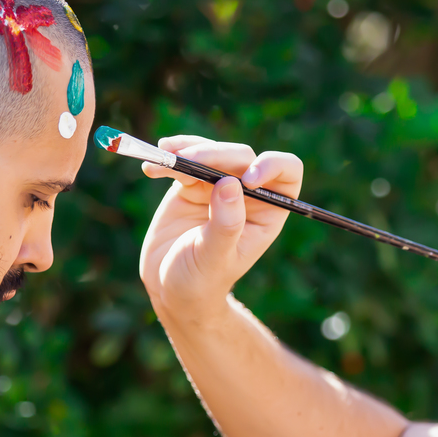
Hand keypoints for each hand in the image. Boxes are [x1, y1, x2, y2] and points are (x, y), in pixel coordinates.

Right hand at [139, 136, 303, 323]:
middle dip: (215, 154)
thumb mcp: (214, 258)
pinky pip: (184, 160)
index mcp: (267, 213)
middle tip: (186, 160)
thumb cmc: (200, 281)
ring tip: (164, 155)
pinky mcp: (190, 185)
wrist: (168, 287)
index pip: (286, 174)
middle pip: (241, 157)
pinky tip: (151, 168)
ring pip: (211, 152)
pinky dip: (168, 158)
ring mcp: (217, 187)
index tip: (247, 178)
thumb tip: (230, 183)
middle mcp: (247, 195)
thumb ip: (225, 224)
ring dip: (188, 149)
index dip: (272, 166)